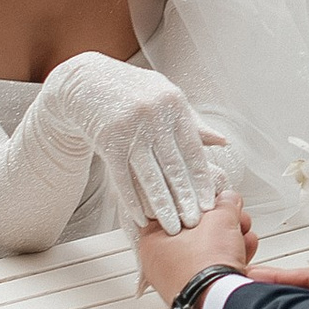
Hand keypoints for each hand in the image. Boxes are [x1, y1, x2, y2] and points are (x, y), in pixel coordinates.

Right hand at [44, 52, 219, 230]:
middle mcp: (154, 116)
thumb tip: (221, 142)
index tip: (209, 203)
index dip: (201, 180)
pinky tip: (141, 218)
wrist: (86, 80)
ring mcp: (130, 129)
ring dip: (162, 206)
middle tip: (195, 223)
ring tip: (172, 227)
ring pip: (150, 176)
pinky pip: (123, 177)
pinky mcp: (107, 141)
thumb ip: (192, 121)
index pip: (192, 150)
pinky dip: (132, 200)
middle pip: (174, 167)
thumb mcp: (165, 95)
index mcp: (173, 105)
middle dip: (186, 199)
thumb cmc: (132, 90)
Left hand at [133, 199, 257, 303]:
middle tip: (233, 216)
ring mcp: (180, 281)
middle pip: (195, 231)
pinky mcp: (199, 292)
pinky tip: (245, 248)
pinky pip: (215, 268)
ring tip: (243, 232)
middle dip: (221, 222)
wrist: (221, 302)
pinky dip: (231, 258)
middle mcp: (161, 264)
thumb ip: (225, 204)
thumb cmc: (205, 266)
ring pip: (208, 250)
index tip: (212, 198)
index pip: (173, 211)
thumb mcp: (219, 219)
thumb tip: (229, 199)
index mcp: (152, 242)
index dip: (197, 201)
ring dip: (230, 239)